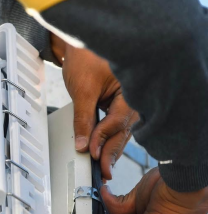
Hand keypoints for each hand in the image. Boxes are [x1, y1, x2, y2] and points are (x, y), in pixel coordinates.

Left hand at [51, 34, 138, 179]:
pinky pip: (115, 125)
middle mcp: (133, 98)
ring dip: (110, 148)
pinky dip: (107, 138)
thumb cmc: (86, 57)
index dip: (103, 139)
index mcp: (131, 90)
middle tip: (103, 172)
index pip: (117, 122)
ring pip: (120, 131)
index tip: (90, 153)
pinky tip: (102, 151)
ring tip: (103, 167)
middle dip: (111, 152)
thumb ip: (83, 119)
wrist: (81, 42)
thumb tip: (82, 144)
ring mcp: (127, 102)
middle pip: (123, 131)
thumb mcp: (82, 91)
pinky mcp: (117, 105)